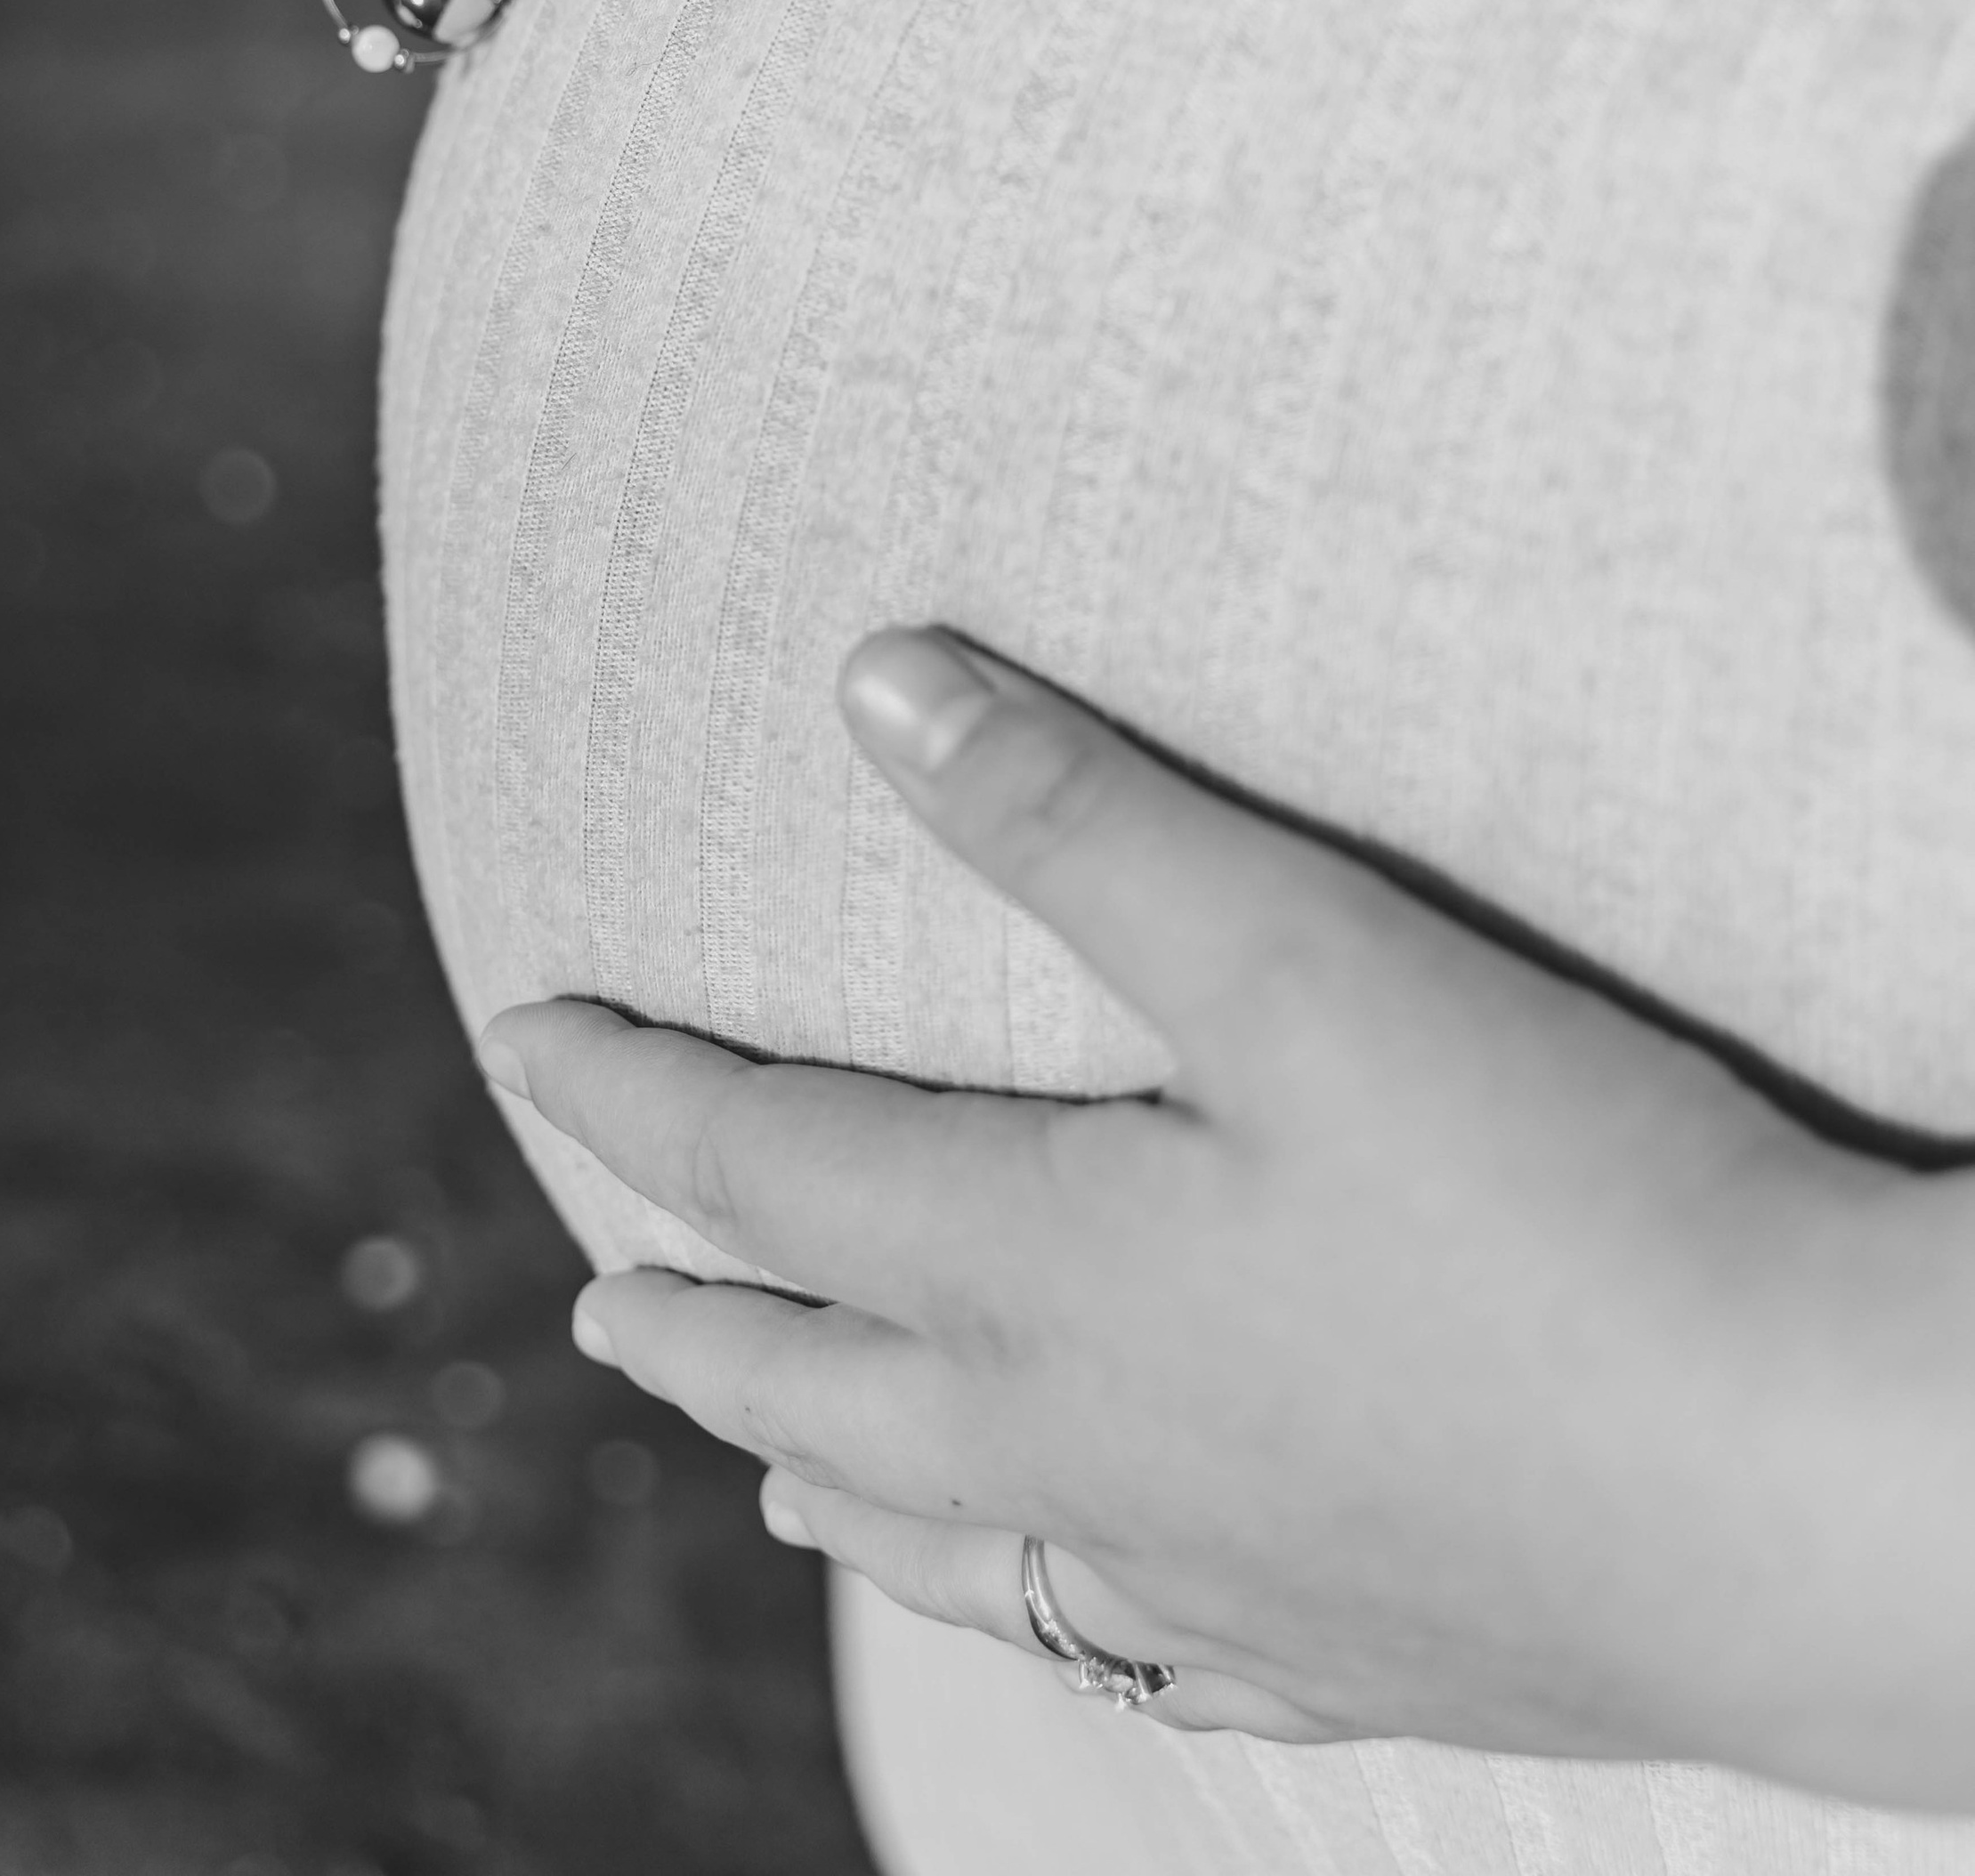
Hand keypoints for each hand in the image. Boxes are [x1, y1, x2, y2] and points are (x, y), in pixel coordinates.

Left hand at [481, 631, 1974, 1802]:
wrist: (1809, 1498)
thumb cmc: (1557, 1202)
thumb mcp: (1297, 957)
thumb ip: (1075, 817)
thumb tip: (874, 682)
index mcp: (1042, 1277)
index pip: (767, 1170)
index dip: (636, 1089)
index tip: (530, 1029)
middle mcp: (1088, 1453)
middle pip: (821, 1381)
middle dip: (690, 1320)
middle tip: (599, 1300)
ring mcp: (1217, 1579)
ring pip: (954, 1544)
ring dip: (838, 1482)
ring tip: (777, 1473)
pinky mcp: (1357, 1656)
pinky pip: (1134, 1656)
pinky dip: (1049, 1617)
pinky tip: (1088, 1619)